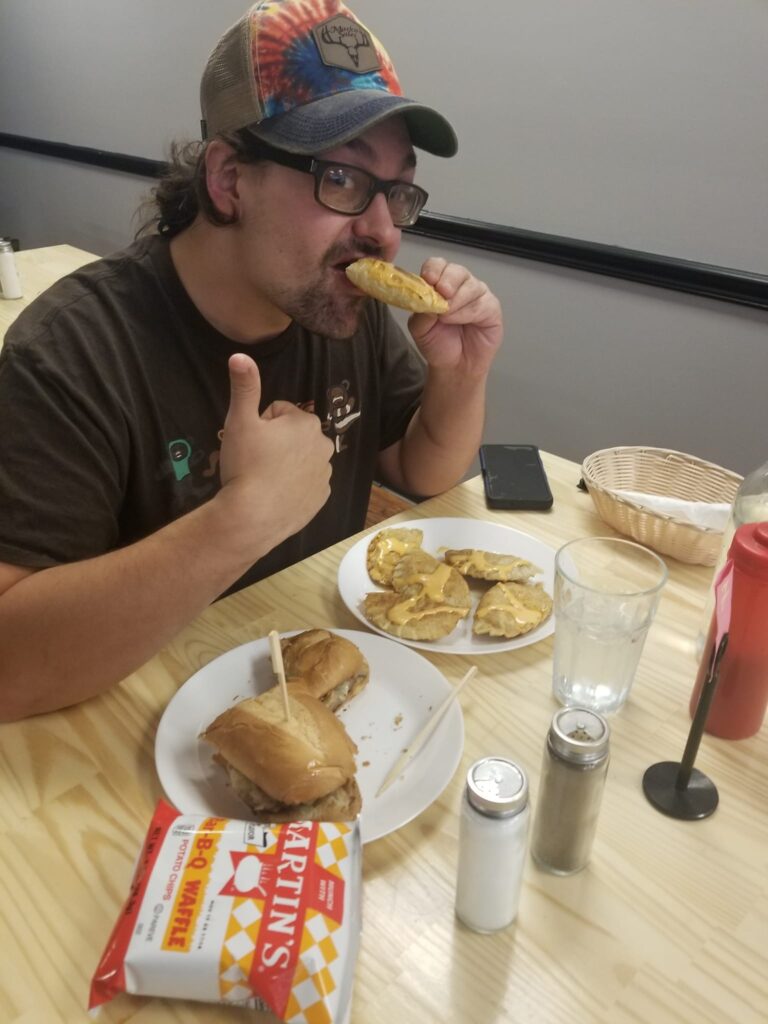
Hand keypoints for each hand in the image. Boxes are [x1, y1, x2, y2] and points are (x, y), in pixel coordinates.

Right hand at [217, 354, 333, 553]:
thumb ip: (244, 386)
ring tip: (264, 478)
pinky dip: (293, 486)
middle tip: (256, 460)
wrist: (253, 517)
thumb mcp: (240, 421)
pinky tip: (276, 494)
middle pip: (292, 435)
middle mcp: (323, 445)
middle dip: (275, 442)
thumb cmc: (245, 465)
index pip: (279, 412)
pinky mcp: (322, 498)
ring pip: (300, 459)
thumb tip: (240, 355)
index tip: (252, 442)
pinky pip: (306, 484)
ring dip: (285, 463)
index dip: (260, 424)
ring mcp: (325, 474)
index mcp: (306, 422)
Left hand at [407, 259, 502, 377]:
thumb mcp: (420, 329)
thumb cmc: (438, 343)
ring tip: (445, 318)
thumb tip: (427, 299)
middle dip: (448, 281)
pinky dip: (467, 311)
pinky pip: (482, 303)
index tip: (428, 280)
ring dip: (456, 301)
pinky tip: (459, 321)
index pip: (438, 265)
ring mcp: (477, 294)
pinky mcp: (491, 307)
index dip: (433, 269)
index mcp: (440, 283)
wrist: (454, 366)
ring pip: (470, 286)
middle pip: (456, 270)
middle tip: (442, 294)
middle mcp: (460, 285)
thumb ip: (421, 312)